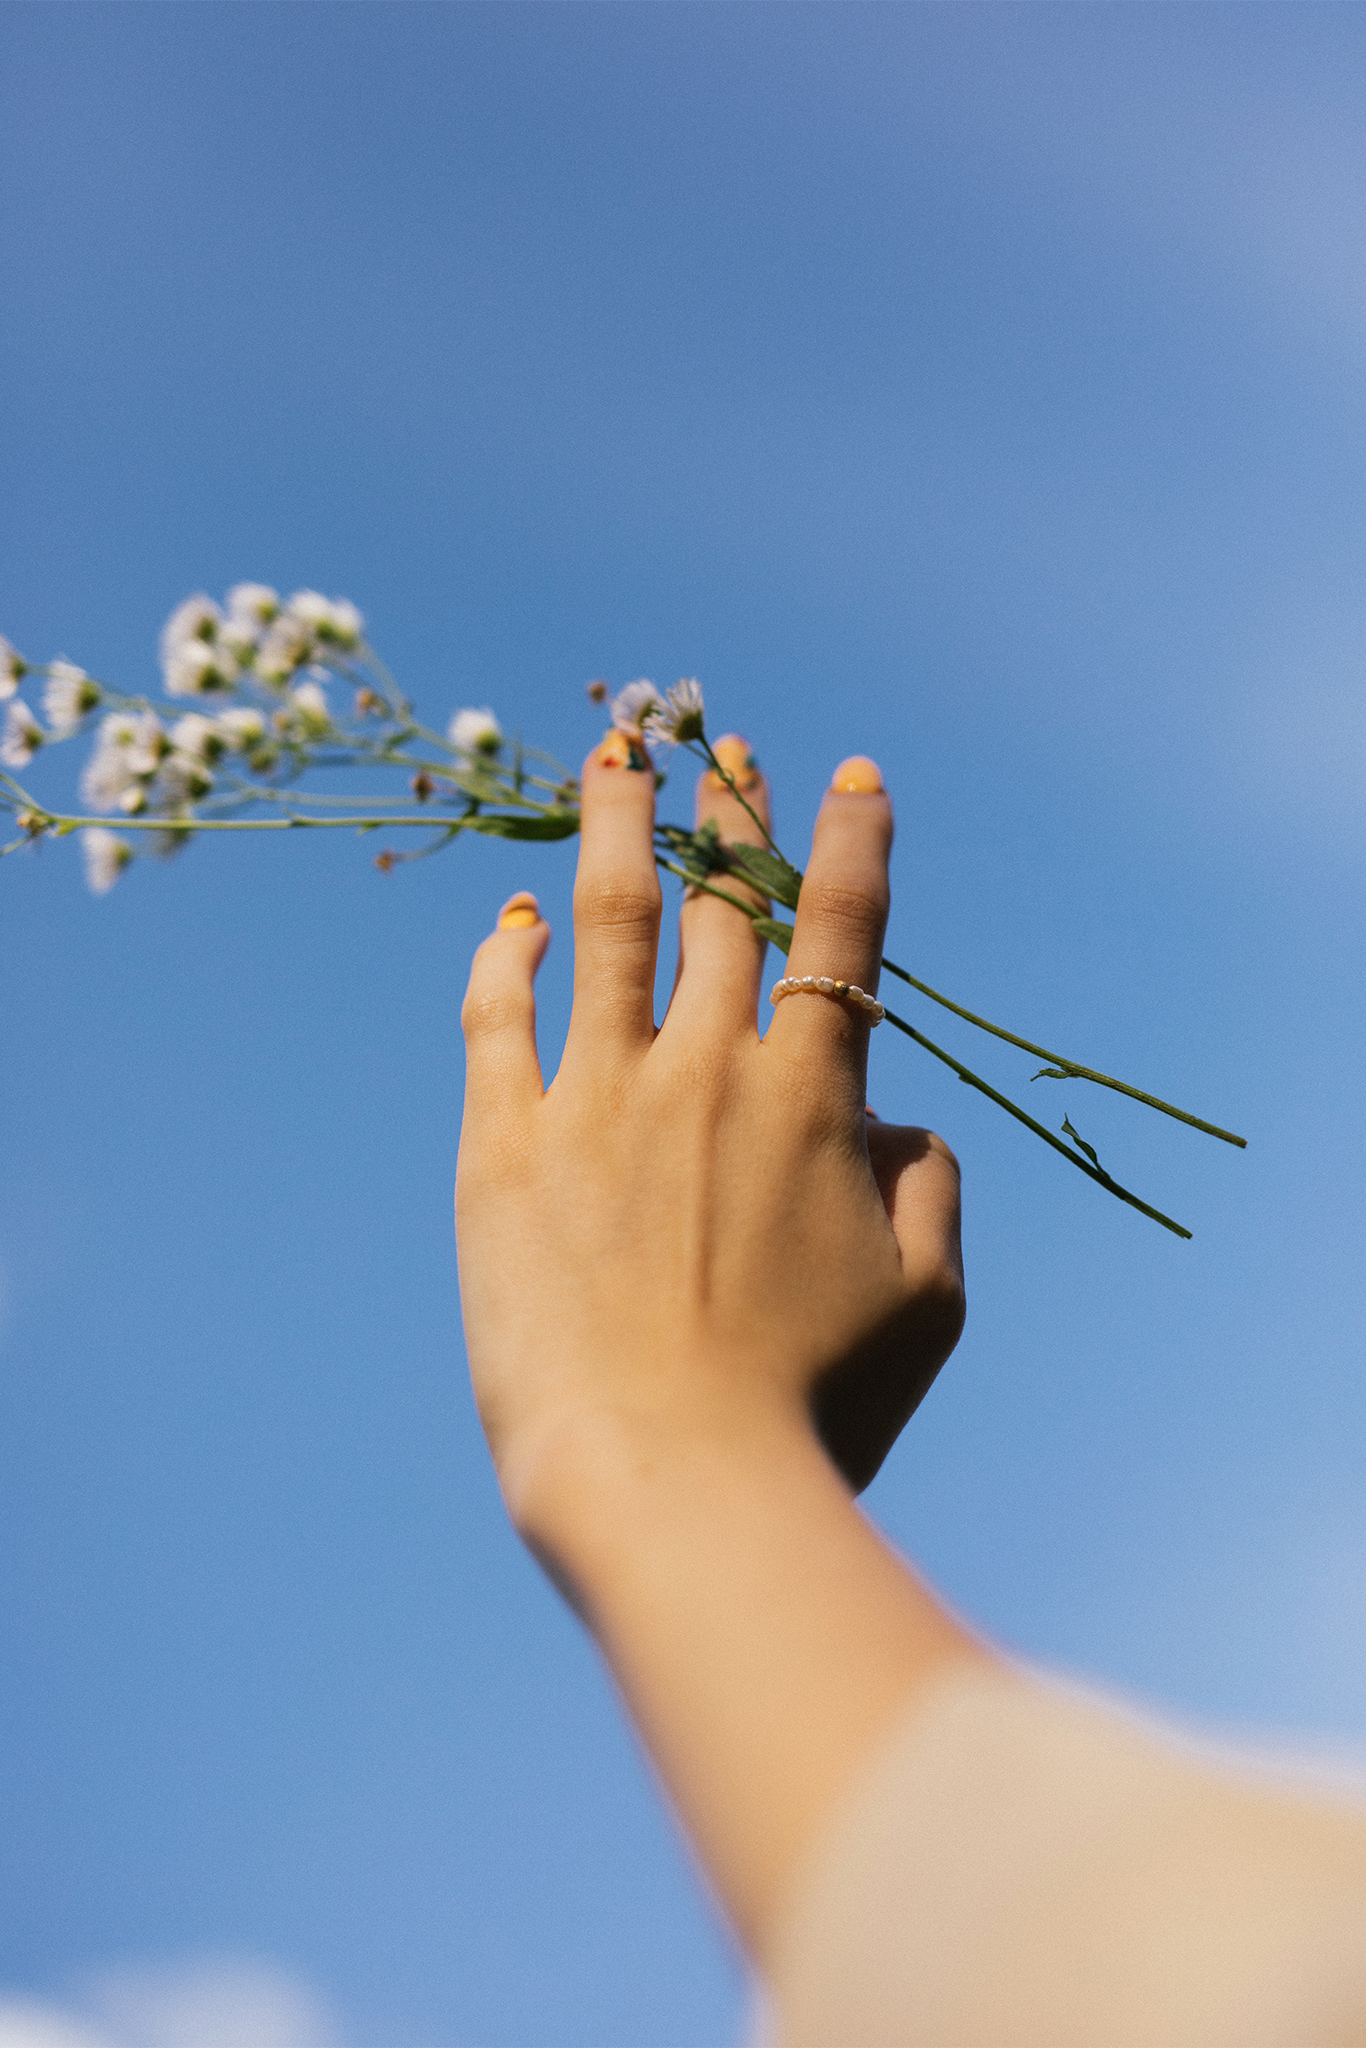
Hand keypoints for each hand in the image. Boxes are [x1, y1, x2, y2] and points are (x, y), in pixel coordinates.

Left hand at [456, 734, 964, 1515]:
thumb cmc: (820, 1408)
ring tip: (616, 755)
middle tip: (719, 741)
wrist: (672, 1477)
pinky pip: (501, 1019)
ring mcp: (598, 1096)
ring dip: (617, 826)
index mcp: (814, 1095)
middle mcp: (708, 1067)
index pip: (843, 930)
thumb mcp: (927, 1302)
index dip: (852, 841)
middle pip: (722, 903)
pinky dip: (509, 955)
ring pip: (609, 921)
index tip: (852, 771)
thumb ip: (931, 1187)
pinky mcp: (506, 1146)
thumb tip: (901, 1124)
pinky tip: (516, 918)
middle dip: (729, 812)